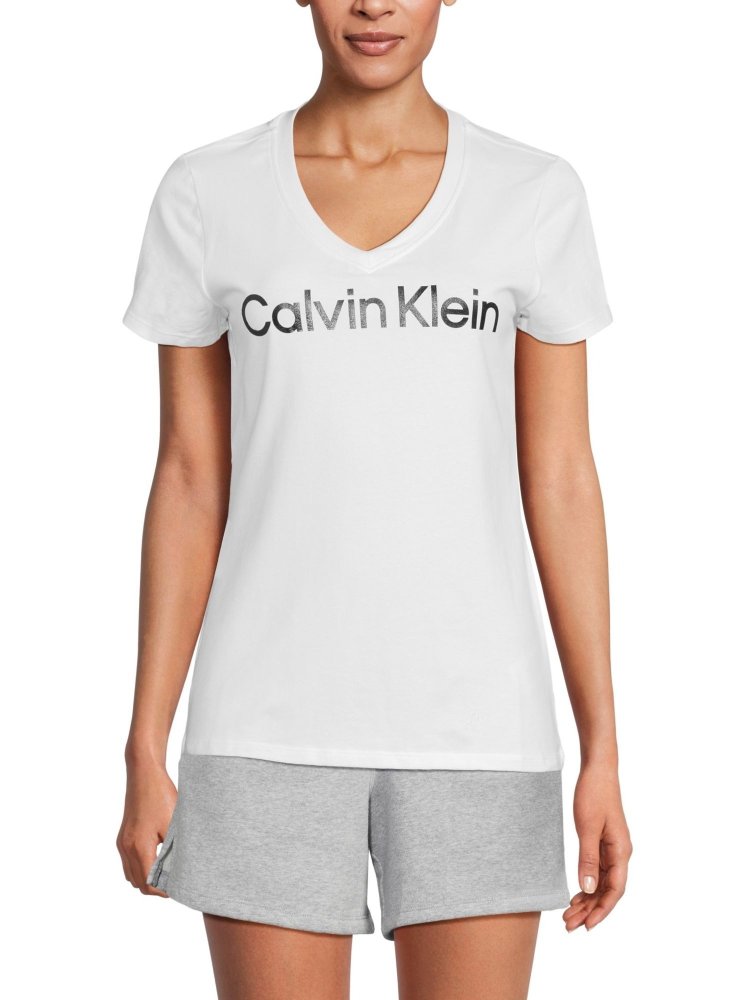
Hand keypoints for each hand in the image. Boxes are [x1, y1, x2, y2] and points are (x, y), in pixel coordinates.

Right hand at [116, 758, 176, 896]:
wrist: (144, 775)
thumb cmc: (161, 796)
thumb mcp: (174, 824)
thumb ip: (175, 849)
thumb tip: (183, 870)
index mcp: (139, 847)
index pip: (148, 883)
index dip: (163, 891)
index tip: (178, 888)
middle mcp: (126, 848)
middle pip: (137, 883)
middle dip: (155, 887)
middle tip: (175, 883)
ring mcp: (122, 842)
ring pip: (130, 874)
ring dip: (146, 878)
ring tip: (167, 873)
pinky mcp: (122, 836)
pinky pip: (128, 862)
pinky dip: (140, 867)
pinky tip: (157, 860)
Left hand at [563, 761, 632, 931]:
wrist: (597, 770)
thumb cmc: (594, 794)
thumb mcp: (587, 827)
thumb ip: (588, 859)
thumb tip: (588, 889)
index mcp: (621, 851)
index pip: (615, 890)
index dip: (602, 910)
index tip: (587, 926)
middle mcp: (620, 853)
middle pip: (608, 890)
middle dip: (590, 910)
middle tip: (569, 924)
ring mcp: (612, 848)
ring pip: (602, 883)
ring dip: (588, 900)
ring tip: (569, 914)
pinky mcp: (603, 843)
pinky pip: (597, 871)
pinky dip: (587, 884)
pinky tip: (576, 894)